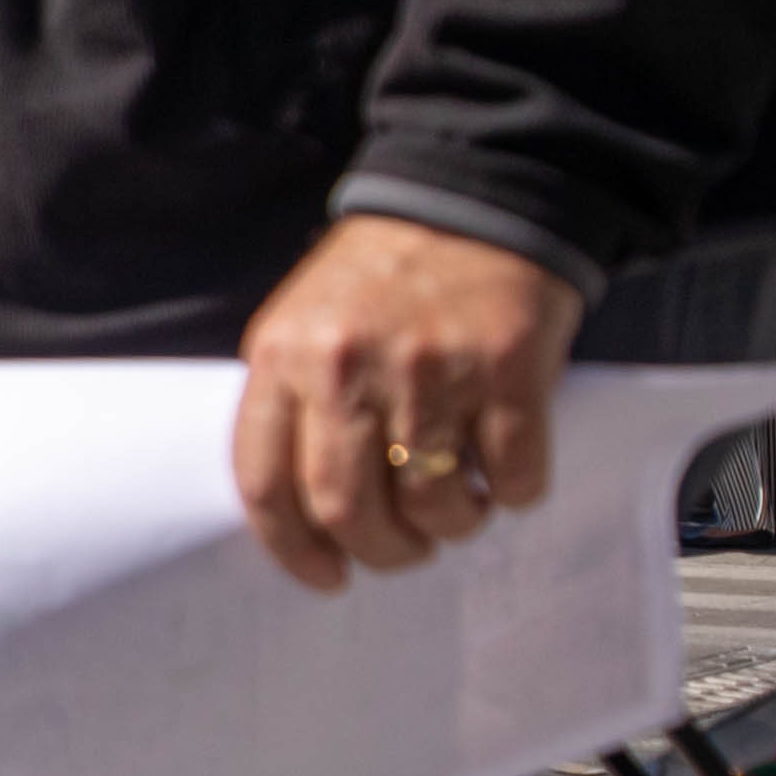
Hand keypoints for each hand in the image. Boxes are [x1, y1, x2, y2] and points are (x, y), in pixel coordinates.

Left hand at [230, 213, 585, 594]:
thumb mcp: (307, 322)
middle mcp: (348, 364)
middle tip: (402, 550)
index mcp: (285, 354)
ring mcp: (430, 368)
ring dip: (449, 526)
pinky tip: (504, 473)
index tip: (324, 576)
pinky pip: (511, 478)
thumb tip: (304, 515)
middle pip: (346, 509)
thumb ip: (293, 402)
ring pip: (431, 505)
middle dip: (380, 552)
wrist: (476, 198)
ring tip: (457, 505)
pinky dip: (511, 495)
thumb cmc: (385, 277)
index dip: (292, 549)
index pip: (264, 483)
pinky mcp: (509, 369)